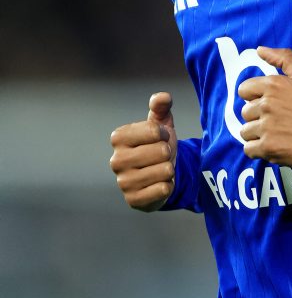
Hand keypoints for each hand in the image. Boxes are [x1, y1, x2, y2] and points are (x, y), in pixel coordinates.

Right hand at [109, 92, 177, 210]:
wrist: (160, 175)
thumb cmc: (158, 144)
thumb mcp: (161, 123)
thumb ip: (161, 106)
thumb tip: (163, 97)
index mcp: (118, 137)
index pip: (153, 130)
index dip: (164, 134)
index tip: (159, 138)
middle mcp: (116, 160)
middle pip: (161, 151)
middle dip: (168, 153)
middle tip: (161, 157)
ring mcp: (123, 182)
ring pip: (164, 170)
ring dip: (169, 170)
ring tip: (160, 169)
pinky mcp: (133, 200)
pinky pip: (163, 189)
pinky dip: (168, 186)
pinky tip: (160, 184)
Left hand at [238, 47, 291, 168]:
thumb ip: (284, 59)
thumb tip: (260, 49)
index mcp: (274, 85)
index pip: (244, 90)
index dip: (255, 97)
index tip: (269, 105)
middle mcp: (267, 104)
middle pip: (245, 112)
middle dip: (258, 118)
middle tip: (279, 122)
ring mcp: (267, 127)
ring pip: (245, 131)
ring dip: (258, 135)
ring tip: (278, 135)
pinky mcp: (268, 148)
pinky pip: (249, 149)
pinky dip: (259, 151)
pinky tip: (275, 146)